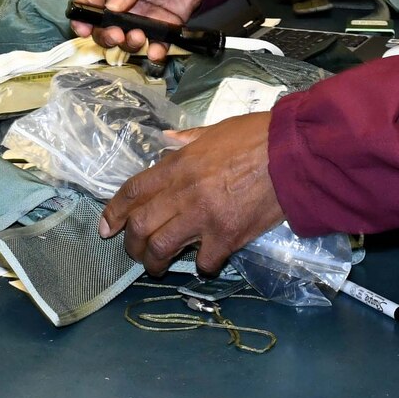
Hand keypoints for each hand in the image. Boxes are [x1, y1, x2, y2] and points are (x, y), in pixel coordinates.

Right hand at [72, 0, 208, 61]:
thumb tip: (112, 7)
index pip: (90, 2)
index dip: (81, 17)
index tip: (83, 29)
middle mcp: (125, 3)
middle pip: (105, 27)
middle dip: (106, 36)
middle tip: (116, 35)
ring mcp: (145, 15)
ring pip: (128, 39)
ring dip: (129, 44)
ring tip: (138, 37)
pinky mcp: (166, 24)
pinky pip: (157, 43)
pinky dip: (154, 52)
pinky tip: (156, 51)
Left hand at [98, 113, 282, 275]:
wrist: (292, 154)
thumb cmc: (256, 136)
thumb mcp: (215, 130)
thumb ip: (188, 140)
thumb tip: (167, 140)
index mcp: (178, 165)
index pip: (134, 191)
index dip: (115, 211)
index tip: (106, 227)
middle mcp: (183, 193)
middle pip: (140, 226)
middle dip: (131, 245)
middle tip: (135, 252)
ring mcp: (203, 218)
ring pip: (162, 249)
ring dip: (155, 263)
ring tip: (158, 267)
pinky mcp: (227, 237)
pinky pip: (204, 262)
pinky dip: (202, 266)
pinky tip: (206, 262)